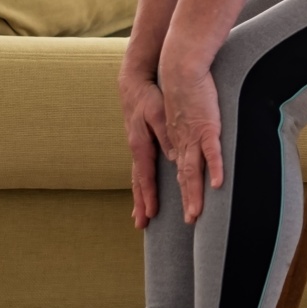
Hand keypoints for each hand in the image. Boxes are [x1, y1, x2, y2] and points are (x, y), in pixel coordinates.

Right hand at [118, 71, 168, 229]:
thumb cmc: (147, 96)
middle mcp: (137, 150)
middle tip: (141, 225)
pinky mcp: (141, 142)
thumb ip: (165, 135)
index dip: (148, 196)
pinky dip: (142, 184)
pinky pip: (141, 168)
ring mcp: (137, 147)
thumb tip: (173, 157)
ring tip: (140, 216)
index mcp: (140, 145)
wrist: (134, 82)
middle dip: (140, 204)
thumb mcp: (157, 113)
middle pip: (138, 182)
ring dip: (140, 197)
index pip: (145, 176)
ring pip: (138, 177)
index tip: (152, 214)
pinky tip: (145, 191)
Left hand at [159, 65, 223, 222]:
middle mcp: (179, 142)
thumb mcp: (176, 114)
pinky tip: (217, 184)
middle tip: (188, 221)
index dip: (167, 192)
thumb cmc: (180, 86)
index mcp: (172, 140)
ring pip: (193, 170)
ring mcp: (192, 135)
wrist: (180, 66)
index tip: (161, 211)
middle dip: (184, 200)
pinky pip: (212, 152)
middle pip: (182, 177)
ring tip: (195, 214)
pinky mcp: (206, 126)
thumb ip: (178, 134)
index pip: (169, 171)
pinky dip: (215, 168)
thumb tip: (179, 153)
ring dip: (194, 194)